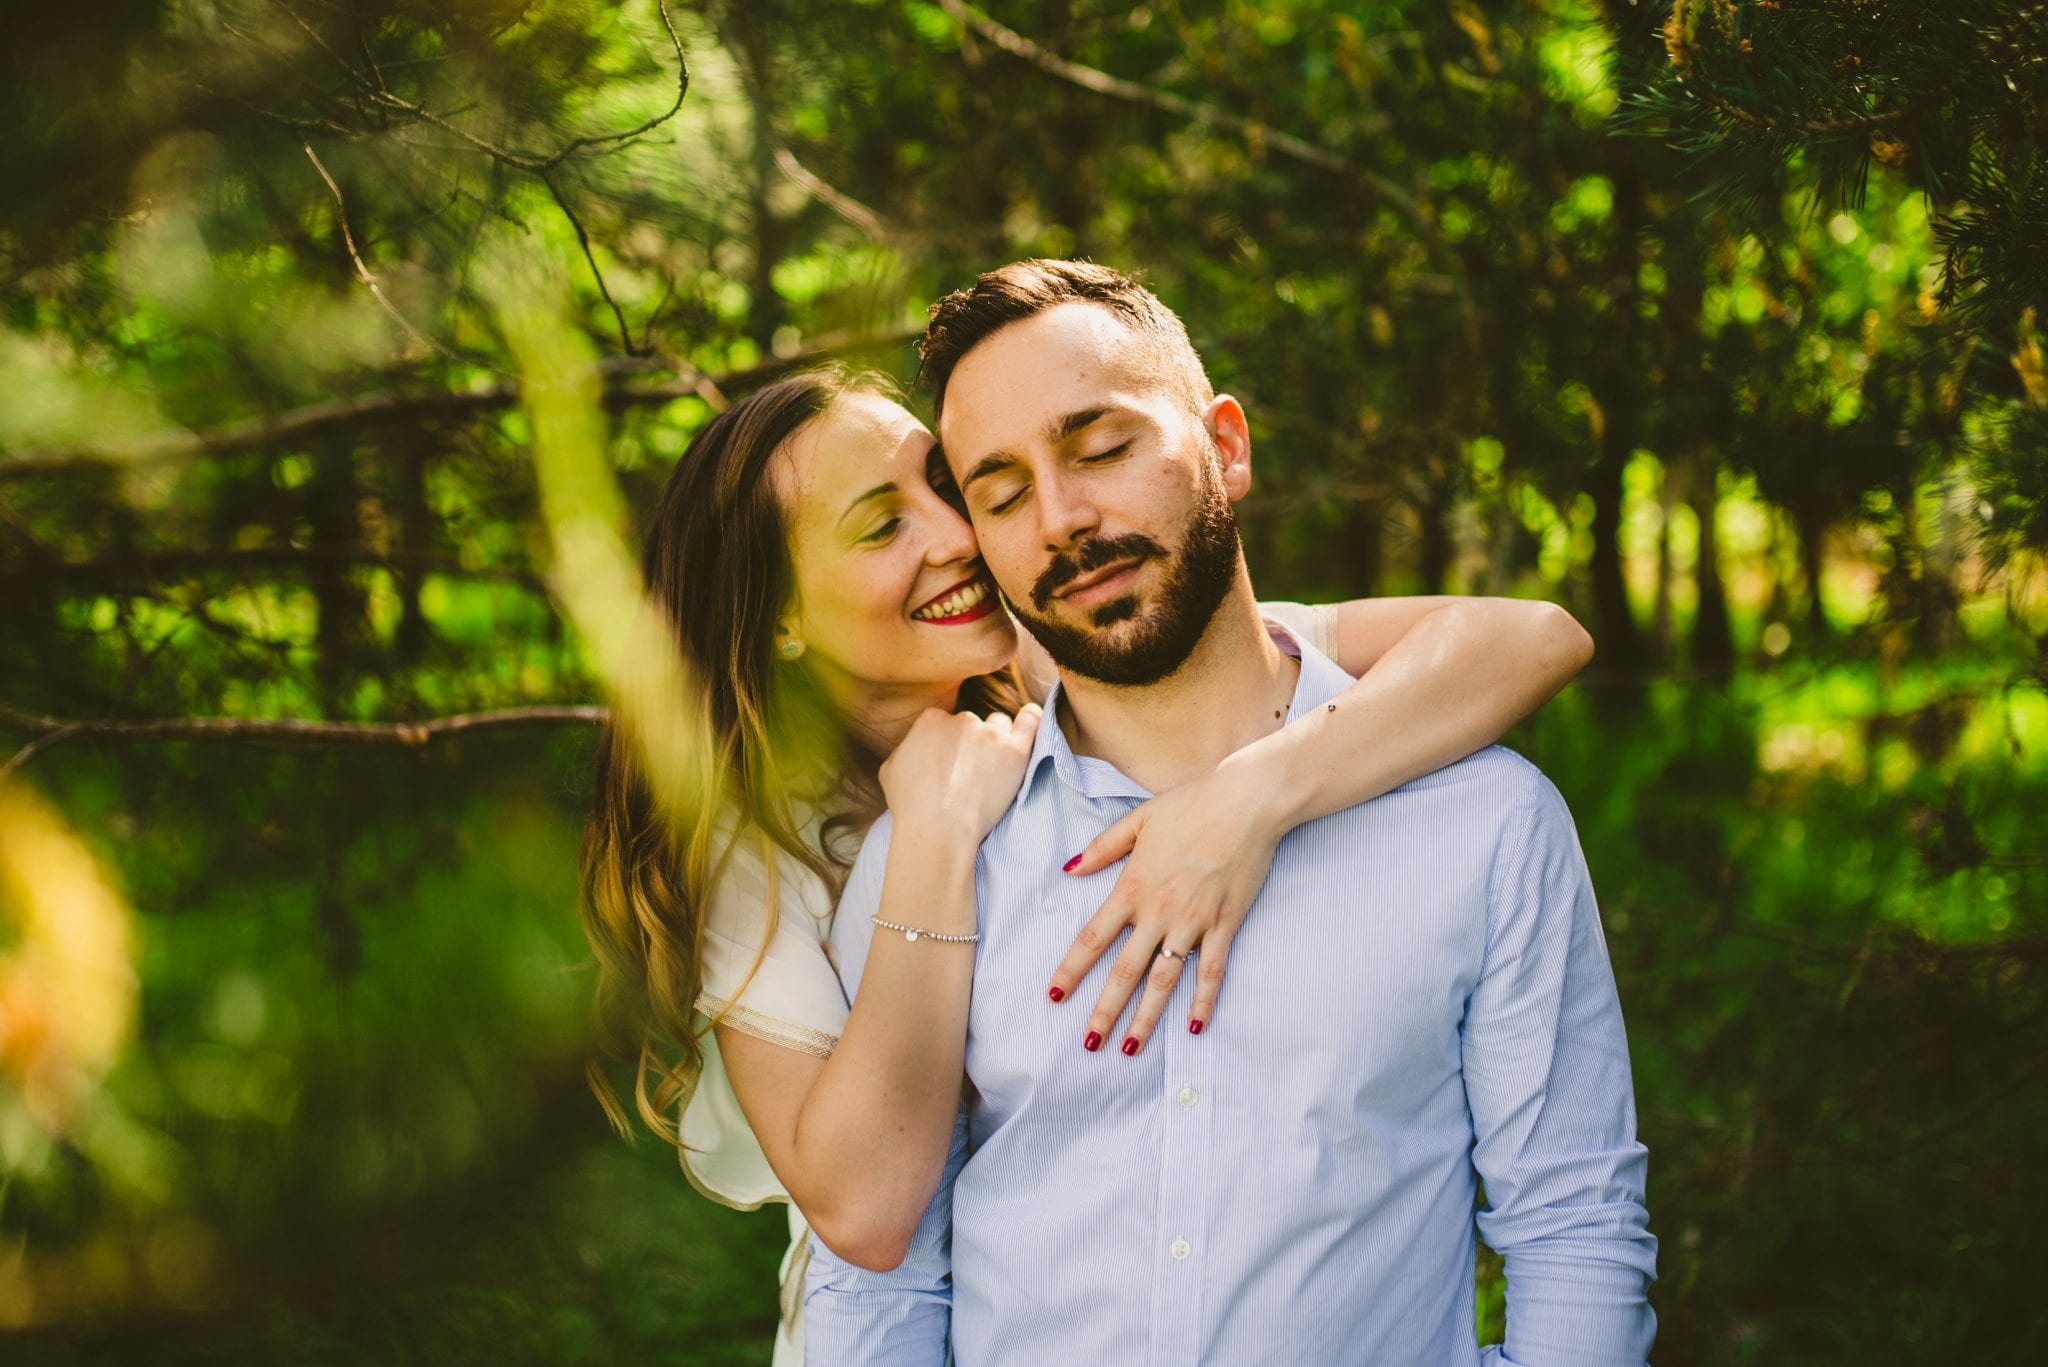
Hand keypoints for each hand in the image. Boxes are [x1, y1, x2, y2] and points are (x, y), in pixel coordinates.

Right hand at [879, 703, 1042, 841]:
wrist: (938, 828)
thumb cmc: (911, 805)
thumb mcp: (890, 771)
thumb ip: (905, 749)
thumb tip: (914, 748)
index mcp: (930, 720)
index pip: (943, 722)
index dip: (945, 742)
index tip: (948, 762)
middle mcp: (961, 719)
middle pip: (971, 723)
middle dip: (970, 743)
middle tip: (968, 771)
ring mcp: (990, 733)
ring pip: (998, 724)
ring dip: (997, 739)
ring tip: (994, 765)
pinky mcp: (1015, 750)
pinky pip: (1030, 720)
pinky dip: (1030, 719)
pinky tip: (1028, 723)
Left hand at [1047, 753, 1284, 1054]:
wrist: (1246, 803)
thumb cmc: (1191, 805)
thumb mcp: (1138, 820)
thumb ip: (1102, 848)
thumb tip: (1068, 868)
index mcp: (1133, 887)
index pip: (1093, 938)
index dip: (1072, 969)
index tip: (1055, 995)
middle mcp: (1159, 912)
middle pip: (1125, 971)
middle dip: (1105, 1011)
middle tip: (1090, 1044)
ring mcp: (1194, 922)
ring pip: (1165, 980)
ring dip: (1146, 1018)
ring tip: (1131, 1050)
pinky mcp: (1225, 925)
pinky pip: (1212, 971)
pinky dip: (1203, 1000)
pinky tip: (1193, 1026)